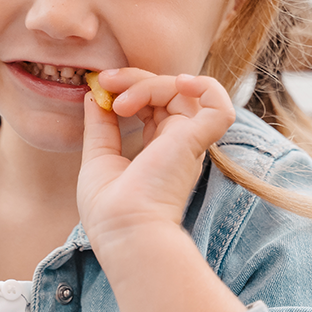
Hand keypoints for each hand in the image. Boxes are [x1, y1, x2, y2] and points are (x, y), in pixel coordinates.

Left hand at [78, 69, 235, 254]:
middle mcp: (180, 144)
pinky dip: (204, 86)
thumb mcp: (99, 158)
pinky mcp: (196, 142)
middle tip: (104, 82)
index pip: (154, 104)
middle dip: (134, 79)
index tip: (98, 87)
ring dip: (147, 84)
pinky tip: (179, 82)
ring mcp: (190, 142)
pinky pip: (218, 105)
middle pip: (168, 92)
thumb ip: (100, 126)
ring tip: (120, 103)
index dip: (130, 88)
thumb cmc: (110, 210)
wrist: (123, 232)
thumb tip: (93, 95)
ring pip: (183, 91)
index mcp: (161, 149)